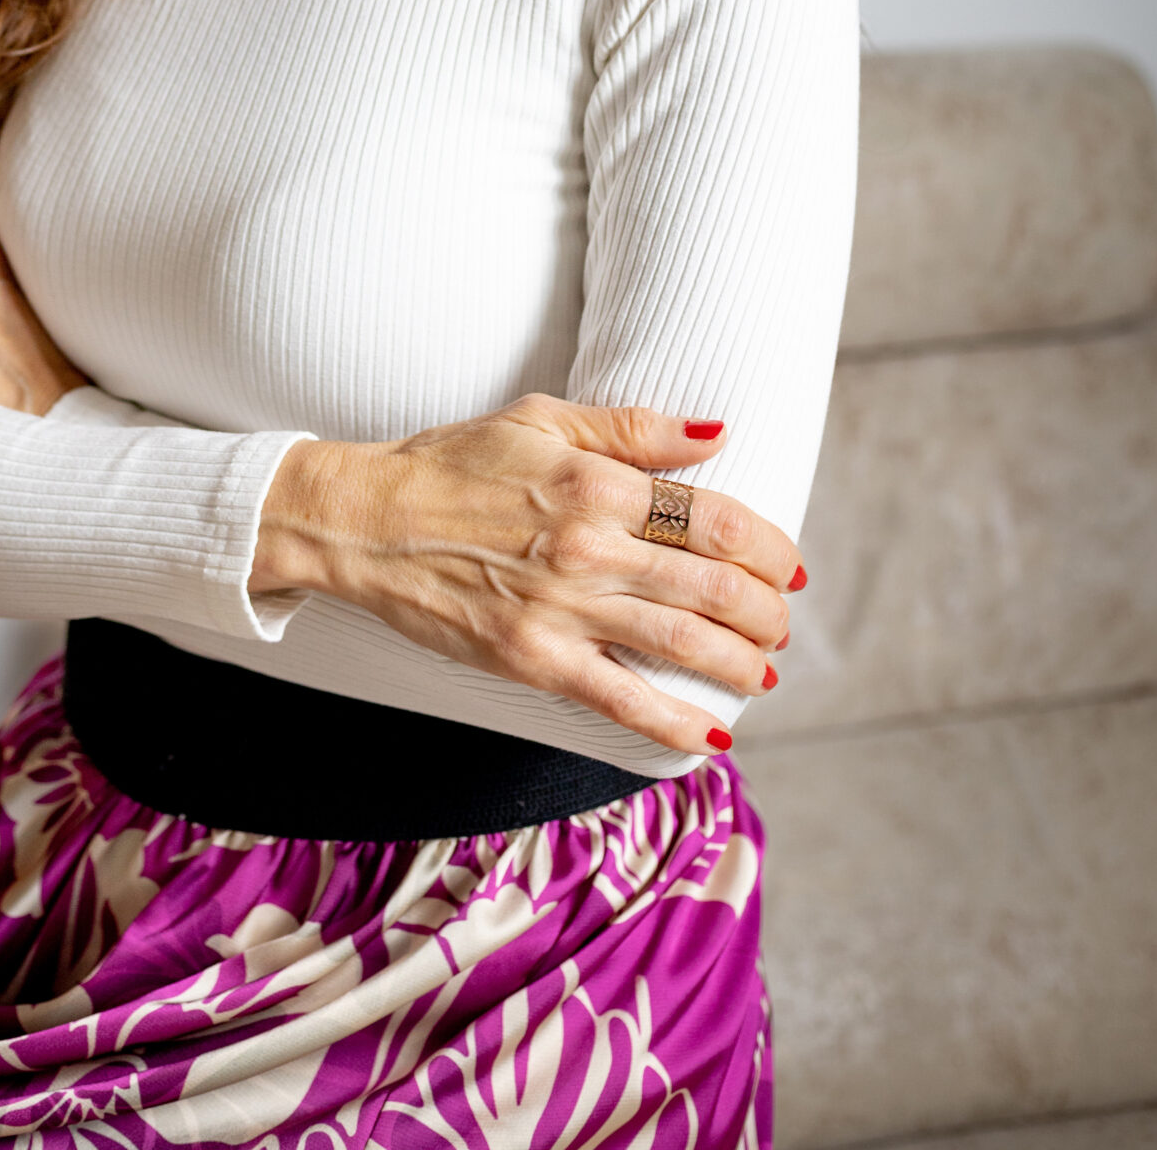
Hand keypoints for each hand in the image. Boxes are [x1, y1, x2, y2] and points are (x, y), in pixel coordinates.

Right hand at [252, 393, 801, 754]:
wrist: (368, 520)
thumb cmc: (453, 462)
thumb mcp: (542, 419)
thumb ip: (634, 428)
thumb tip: (720, 432)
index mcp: (598, 482)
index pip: (718, 519)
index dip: (769, 548)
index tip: (788, 566)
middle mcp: (591, 546)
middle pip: (714, 586)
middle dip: (766, 613)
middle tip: (781, 624)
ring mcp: (563, 608)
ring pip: (682, 644)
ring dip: (741, 665)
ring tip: (765, 675)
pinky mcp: (534, 658)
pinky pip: (622, 700)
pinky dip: (675, 722)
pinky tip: (712, 736)